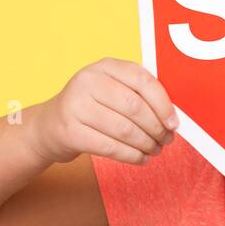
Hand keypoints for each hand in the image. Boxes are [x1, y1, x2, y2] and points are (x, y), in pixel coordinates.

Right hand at [27, 58, 176, 163]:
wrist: (50, 126)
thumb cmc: (92, 108)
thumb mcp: (111, 90)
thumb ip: (138, 95)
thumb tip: (172, 117)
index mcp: (104, 66)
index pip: (142, 80)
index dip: (163, 104)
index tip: (174, 123)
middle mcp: (87, 81)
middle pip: (134, 107)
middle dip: (156, 128)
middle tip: (167, 140)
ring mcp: (75, 106)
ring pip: (124, 129)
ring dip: (146, 144)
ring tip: (155, 150)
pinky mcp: (70, 132)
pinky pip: (110, 147)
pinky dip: (131, 156)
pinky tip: (140, 158)